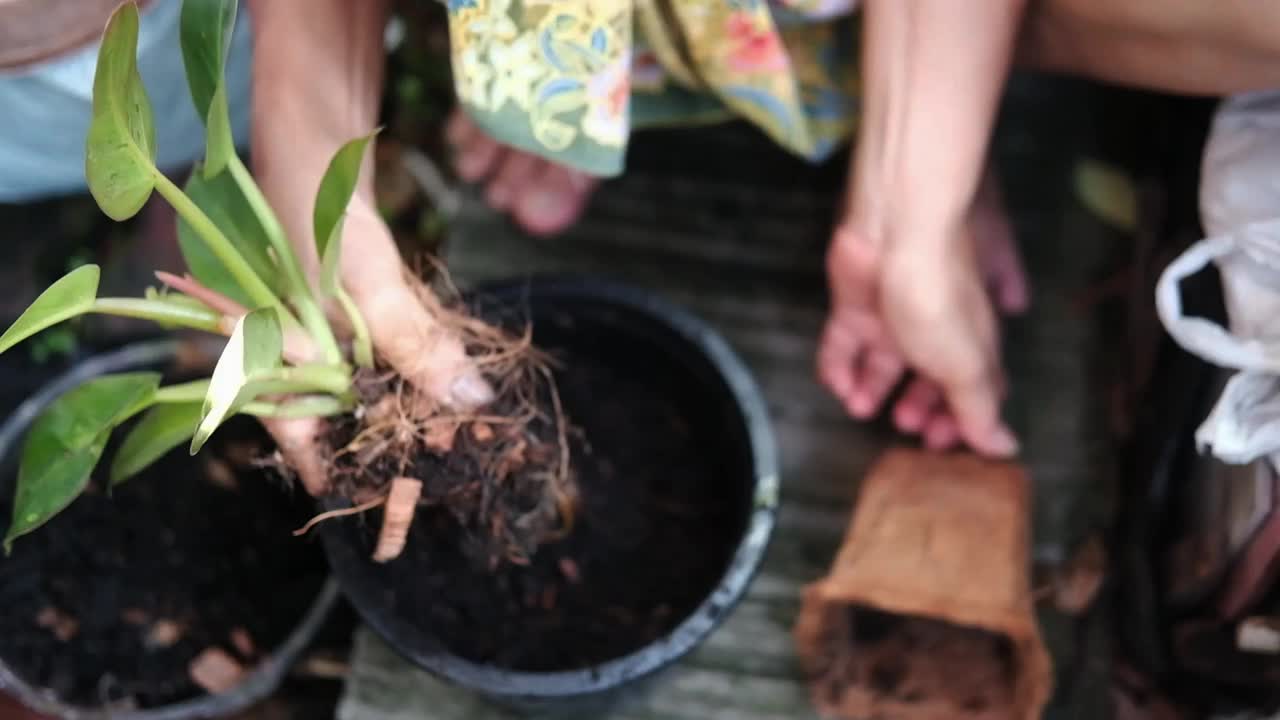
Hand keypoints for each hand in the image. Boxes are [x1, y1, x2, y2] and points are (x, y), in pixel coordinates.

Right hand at [254, 139, 492, 495]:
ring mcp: (324, 340)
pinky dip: (418, 370)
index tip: (405, 505)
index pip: (307, 448)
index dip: (355, 478)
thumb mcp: (373, 289)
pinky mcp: (354, 317)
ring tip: (468, 435)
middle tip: (458, 464)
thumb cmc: (323, 217)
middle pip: (346, 424)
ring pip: (372, 392)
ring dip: (418, 409)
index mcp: (272, 369)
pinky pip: (387, 358)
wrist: (318, 144)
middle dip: (400, 445)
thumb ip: (418, 348)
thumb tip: (472, 402)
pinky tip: (453, 385)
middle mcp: (294, 363)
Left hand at [817, 207, 1025, 456]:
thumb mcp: (967, 366)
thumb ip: (980, 409)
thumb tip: (1006, 447)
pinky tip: (838, 386)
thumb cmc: (939, 298)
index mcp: (971, 344)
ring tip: (860, 408)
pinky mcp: (855, 306)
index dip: (962, 418)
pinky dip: (838, 367)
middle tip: (904, 428)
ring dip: (872, 390)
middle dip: (918, 407)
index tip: (943, 444)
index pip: (973, 388)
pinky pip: (843, 344)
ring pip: (884, 363)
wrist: (894, 237)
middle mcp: (933, 332)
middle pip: (928, 378)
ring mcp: (893, 317)